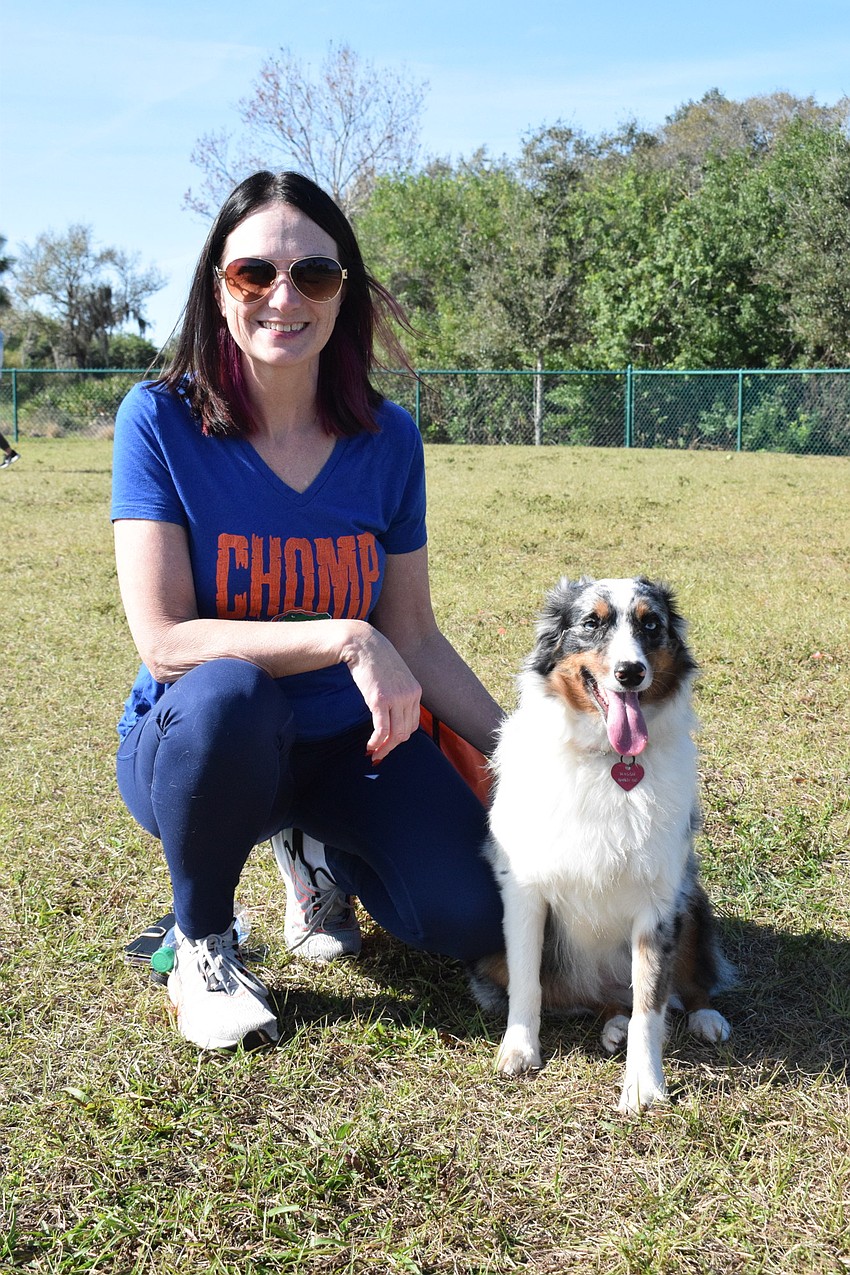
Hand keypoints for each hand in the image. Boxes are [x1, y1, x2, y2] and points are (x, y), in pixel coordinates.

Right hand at [342, 623, 421, 762]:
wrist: (364, 644)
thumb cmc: (376, 660)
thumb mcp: (395, 677)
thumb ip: (399, 693)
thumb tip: (393, 714)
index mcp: (415, 692)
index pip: (413, 724)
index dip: (400, 737)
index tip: (388, 743)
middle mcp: (409, 696)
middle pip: (405, 732)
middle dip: (392, 747)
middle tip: (379, 754)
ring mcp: (396, 698)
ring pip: (395, 735)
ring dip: (384, 748)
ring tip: (373, 753)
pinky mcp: (380, 700)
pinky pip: (382, 730)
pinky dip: (376, 742)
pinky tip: (369, 746)